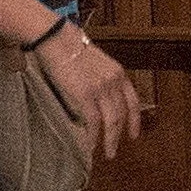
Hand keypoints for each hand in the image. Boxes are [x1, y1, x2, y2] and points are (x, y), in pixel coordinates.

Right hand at [40, 27, 146, 162]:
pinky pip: (93, 121)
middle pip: (122, 114)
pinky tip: (90, 145)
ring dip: (109, 140)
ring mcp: (101, 88)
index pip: (132, 101)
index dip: (135, 120)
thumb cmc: (68, 47)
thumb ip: (100, 79)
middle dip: (120, 135)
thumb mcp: (94, 62)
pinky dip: (93, 136)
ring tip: (106, 153)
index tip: (134, 133)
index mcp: (117, 72)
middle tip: (114, 150)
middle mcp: (114, 81)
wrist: (56, 38)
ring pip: (111, 121)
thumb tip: (96, 97)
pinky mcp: (85, 94)